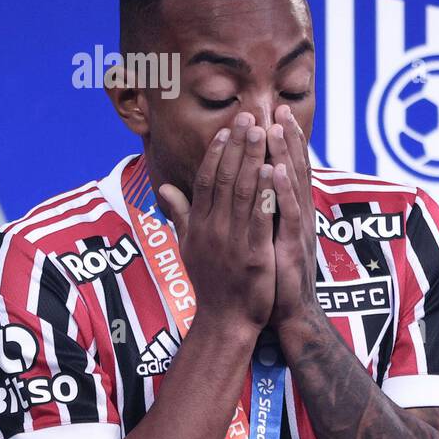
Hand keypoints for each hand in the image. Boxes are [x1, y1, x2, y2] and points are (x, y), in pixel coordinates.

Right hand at [159, 113, 275, 330]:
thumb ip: (179, 214)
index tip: (228, 127)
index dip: (217, 152)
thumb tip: (163, 188)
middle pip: (225, 178)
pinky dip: (267, 193)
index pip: (207, 180)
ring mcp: (233, 241)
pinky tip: (275, 171)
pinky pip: (261, 218)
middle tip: (249, 116)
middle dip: (238, 145)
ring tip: (263, 132)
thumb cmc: (211, 283)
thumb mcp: (188, 246)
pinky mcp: (254, 255)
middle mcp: (213, 229)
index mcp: (199, 224)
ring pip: (243, 192)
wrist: (225, 322)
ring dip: (253, 159)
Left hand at [266, 105, 319, 333]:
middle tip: (278, 109)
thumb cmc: (273, 279)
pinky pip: (289, 214)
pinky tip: (277, 170)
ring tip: (278, 128)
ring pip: (294, 186)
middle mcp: (298, 216)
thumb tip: (239, 196)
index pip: (285, 170)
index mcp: (288, 213)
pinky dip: (284, 191)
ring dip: (287, 155)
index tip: (270, 115)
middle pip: (295, 170)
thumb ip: (250, 216)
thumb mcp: (260, 241)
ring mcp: (298, 230)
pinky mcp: (293, 247)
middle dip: (287, 138)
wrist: (289, 315)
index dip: (280, 143)